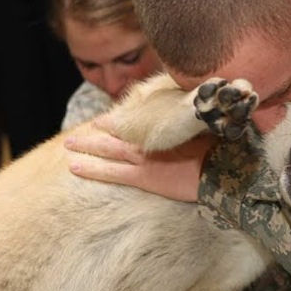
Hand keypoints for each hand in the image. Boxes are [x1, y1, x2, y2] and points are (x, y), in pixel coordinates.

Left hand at [65, 118, 211, 202]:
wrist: (221, 171)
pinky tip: (74, 167)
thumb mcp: (209, 131)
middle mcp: (150, 141)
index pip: (136, 122)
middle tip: (84, 129)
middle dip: (100, 130)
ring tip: (69, 144)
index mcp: (164, 129)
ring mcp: (143, 159)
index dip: (121, 120)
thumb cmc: (220, 150)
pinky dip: (91, 169)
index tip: (110, 118)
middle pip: (118, 133)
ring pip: (107, 150)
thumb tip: (197, 113)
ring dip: (87, 146)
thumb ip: (196, 124)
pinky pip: (110, 173)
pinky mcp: (142, 178)